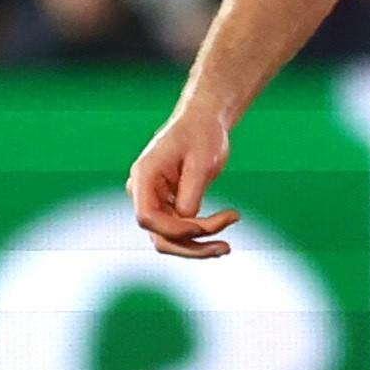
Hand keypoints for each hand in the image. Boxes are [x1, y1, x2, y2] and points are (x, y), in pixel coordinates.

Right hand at [127, 103, 242, 258]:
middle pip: (159, 235)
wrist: (203, 121)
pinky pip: (179, 231)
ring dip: (197, 247)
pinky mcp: (168, 206)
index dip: (176, 230)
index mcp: (144, 176)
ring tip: (226, 248)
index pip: (147, 218)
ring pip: (170, 238)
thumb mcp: (201, 162)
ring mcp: (155, 201)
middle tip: (226, 247)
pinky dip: (200, 237)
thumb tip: (188, 224)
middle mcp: (143, 192)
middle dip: (192, 245)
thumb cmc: (201, 134)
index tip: (205, 227)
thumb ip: (190, 194)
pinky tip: (220, 241)